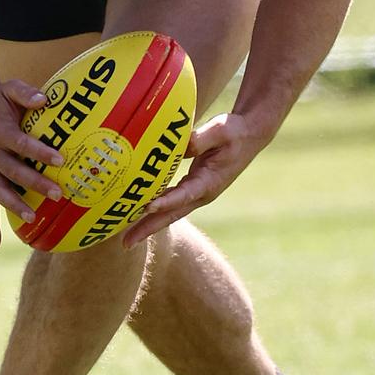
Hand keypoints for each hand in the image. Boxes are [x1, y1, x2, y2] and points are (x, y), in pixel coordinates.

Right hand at [0, 80, 64, 249]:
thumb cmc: (0, 99)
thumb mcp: (11, 88)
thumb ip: (27, 93)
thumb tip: (46, 100)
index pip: (21, 144)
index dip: (39, 152)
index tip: (60, 160)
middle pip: (13, 171)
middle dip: (35, 183)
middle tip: (58, 193)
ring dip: (14, 205)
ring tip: (33, 219)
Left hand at [122, 112, 268, 247]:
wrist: (249, 135)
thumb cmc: (235, 132)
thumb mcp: (220, 130)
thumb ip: (200, 139)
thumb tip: (180, 147)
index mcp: (210, 182)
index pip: (184, 195)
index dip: (166, 201)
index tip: (147, 206)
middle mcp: (202, 193)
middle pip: (171, 214)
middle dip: (148, 229)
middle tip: (126, 244)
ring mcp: (197, 193)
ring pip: (168, 211)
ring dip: (147, 224)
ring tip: (125, 238)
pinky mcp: (192, 187)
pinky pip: (169, 201)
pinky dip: (153, 209)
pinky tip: (135, 212)